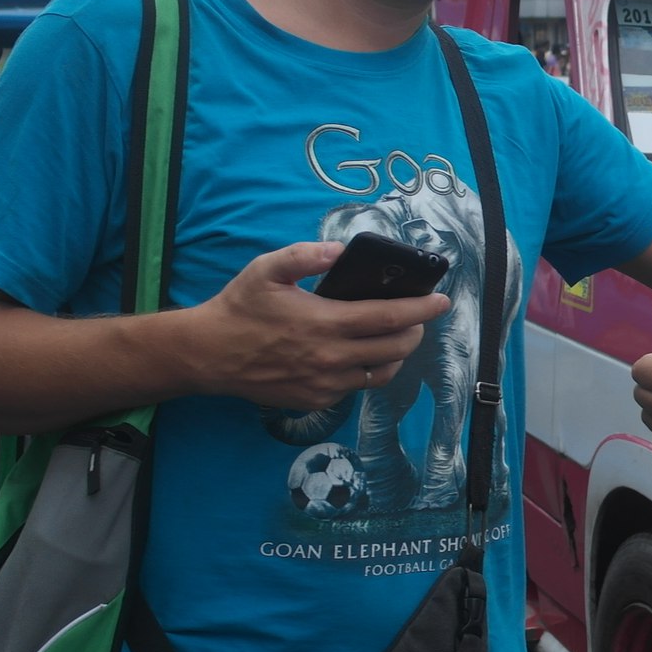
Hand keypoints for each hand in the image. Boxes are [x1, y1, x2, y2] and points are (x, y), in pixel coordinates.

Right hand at [181, 241, 448, 411]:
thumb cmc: (239, 308)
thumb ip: (305, 255)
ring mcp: (325, 384)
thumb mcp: (267, 270)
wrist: (209, 355)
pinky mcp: (316, 400)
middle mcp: (331, 358)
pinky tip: (360, 355)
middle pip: (395, 348)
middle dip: (415, 331)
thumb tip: (340, 251)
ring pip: (380, 373)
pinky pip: (356, 388)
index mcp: (326, 323)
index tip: (442, 301)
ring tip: (395, 337)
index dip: (422, 310)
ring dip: (396, 355)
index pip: (390, 317)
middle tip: (418, 317)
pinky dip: (367, 371)